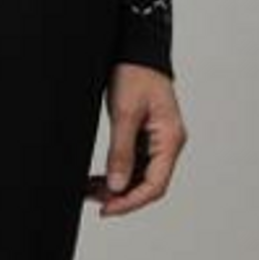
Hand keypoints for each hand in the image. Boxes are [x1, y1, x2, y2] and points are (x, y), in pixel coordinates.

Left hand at [87, 65, 185, 217]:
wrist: (135, 50)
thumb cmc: (135, 74)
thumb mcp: (124, 114)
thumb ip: (121, 153)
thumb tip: (117, 186)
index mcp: (170, 139)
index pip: (155, 185)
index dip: (131, 202)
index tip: (107, 209)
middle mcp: (168, 144)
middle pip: (148, 185)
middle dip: (121, 196)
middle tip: (93, 200)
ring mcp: (158, 142)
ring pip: (139, 177)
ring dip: (116, 187)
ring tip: (89, 190)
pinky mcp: (146, 138)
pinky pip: (134, 164)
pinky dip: (116, 173)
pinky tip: (97, 179)